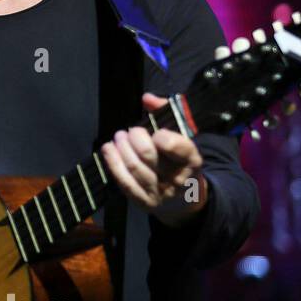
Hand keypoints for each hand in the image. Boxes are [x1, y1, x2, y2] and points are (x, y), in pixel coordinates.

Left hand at [101, 93, 207, 226]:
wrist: (186, 199)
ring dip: (121, 148)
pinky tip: (108, 149)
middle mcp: (178, 179)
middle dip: (135, 138)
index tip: (156, 133)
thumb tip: (147, 98)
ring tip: (119, 137)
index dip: (162, 136)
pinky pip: (124, 182)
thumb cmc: (180, 160)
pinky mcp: (144, 202)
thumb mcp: (182, 137)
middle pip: (149, 155)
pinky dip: (112, 163)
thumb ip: (167, 113)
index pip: (178, 146)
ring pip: (134, 168)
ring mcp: (160, 193)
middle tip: (130, 131)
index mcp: (192, 161)